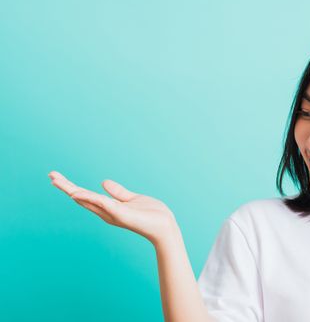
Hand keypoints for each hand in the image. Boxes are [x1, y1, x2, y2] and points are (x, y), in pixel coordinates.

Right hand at [48, 170, 179, 245]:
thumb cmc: (151, 215)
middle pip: (82, 198)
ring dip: (73, 190)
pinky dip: (91, 198)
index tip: (57, 177)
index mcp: (109, 208)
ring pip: (88, 200)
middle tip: (51, 175)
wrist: (165, 227)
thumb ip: (118, 192)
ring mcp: (113, 214)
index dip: (72, 187)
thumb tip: (103, 182)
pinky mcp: (122, 215)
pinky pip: (104, 204)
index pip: (86, 196)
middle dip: (66, 187)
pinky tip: (78, 193)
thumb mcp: (132, 199)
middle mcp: (107, 212)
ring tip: (57, 180)